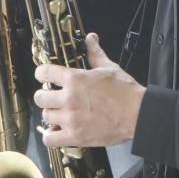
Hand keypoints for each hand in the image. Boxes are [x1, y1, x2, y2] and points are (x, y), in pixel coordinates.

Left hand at [33, 33, 144, 147]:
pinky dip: (51, 135)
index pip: (44, 72)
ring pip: (45, 116)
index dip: (42, 73)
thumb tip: (90, 38)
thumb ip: (94, 53)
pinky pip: (50, 138)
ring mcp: (71, 118)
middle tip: (54, 98)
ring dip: (51, 114)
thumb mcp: (109, 67)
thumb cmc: (125, 92)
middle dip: (45, 96)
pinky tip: (58, 130)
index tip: (44, 76)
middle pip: (40, 97)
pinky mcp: (76, 136)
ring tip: (60, 114)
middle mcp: (69, 98)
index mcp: (75, 79)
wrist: (138, 115)